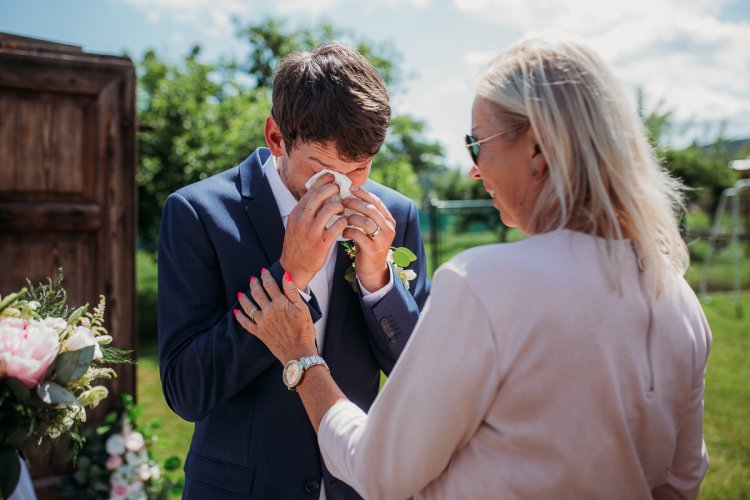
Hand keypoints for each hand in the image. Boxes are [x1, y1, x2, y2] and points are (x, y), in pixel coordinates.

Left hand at [235, 269, 316, 362]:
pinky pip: (246, 323)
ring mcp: (262, 322)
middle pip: (258, 293)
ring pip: (249, 306)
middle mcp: (268, 310)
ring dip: (244, 298)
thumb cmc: (304, 330)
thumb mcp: (303, 308)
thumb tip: (286, 276)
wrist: (298, 352)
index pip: (270, 285)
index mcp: (280, 303)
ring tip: (240, 293)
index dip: (266, 276)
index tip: (263, 271)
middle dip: (254, 284)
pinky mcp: (259, 333)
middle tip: (252, 278)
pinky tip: (236, 312)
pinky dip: (240, 317)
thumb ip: (292, 291)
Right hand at [280, 174, 348, 289]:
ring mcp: (312, 232)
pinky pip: (338, 226)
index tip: (331, 176)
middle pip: (319, 196)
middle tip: (340, 188)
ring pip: (329, 209)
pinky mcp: (322, 243)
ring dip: (340, 205)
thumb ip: (305, 210)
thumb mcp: (296, 224)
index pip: (310, 192)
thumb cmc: (298, 244)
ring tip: (343, 208)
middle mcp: (302, 220)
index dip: (322, 181)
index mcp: (296, 214)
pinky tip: (345, 222)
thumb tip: (319, 193)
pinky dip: (344, 221)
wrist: (294, 267)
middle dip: (332, 188)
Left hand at [342, 185, 395, 290]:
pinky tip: (343, 232)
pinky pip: (359, 235)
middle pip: (371, 210)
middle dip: (355, 203)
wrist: (373, 270)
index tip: (351, 187)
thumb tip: (350, 195)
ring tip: (342, 217)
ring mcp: (382, 240)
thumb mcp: (370, 228)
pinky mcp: (374, 250)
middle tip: (342, 201)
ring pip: (366, 221)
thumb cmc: (368, 245)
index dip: (363, 193)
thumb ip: (365, 214)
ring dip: (351, 217)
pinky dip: (349, 231)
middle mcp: (389, 229)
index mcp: (389, 220)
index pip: (376, 202)